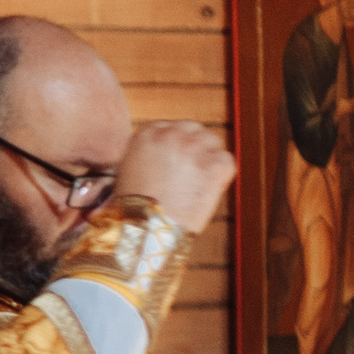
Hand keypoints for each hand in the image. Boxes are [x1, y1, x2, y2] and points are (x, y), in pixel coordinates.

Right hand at [113, 121, 235, 235]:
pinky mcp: (215, 164)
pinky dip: (221, 174)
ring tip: (198, 180)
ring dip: (208, 157)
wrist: (145, 227)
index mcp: (147, 133)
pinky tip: (208, 187)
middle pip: (193, 129)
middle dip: (193, 147)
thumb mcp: (127, 169)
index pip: (171, 127)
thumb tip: (163, 156)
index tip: (176, 157)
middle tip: (190, 169)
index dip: (175, 144)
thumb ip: (146, 153)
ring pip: (212, 142)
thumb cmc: (133, 207)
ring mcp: (195, 147)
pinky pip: (226, 161)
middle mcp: (172, 134)